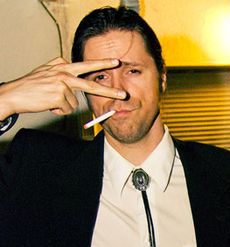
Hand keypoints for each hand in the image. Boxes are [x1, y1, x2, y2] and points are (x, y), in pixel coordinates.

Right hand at [0, 57, 126, 118]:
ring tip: (49, 99)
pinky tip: (47, 103)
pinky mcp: (58, 95)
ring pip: (74, 103)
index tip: (115, 63)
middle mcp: (64, 72)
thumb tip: (75, 75)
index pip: (86, 67)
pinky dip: (57, 110)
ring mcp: (61, 83)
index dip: (101, 67)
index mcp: (63, 65)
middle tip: (123, 93)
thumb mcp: (48, 72)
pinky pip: (66, 109)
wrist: (15, 93)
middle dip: (108, 89)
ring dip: (63, 105)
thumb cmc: (32, 85)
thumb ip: (62, 71)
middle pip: (90, 82)